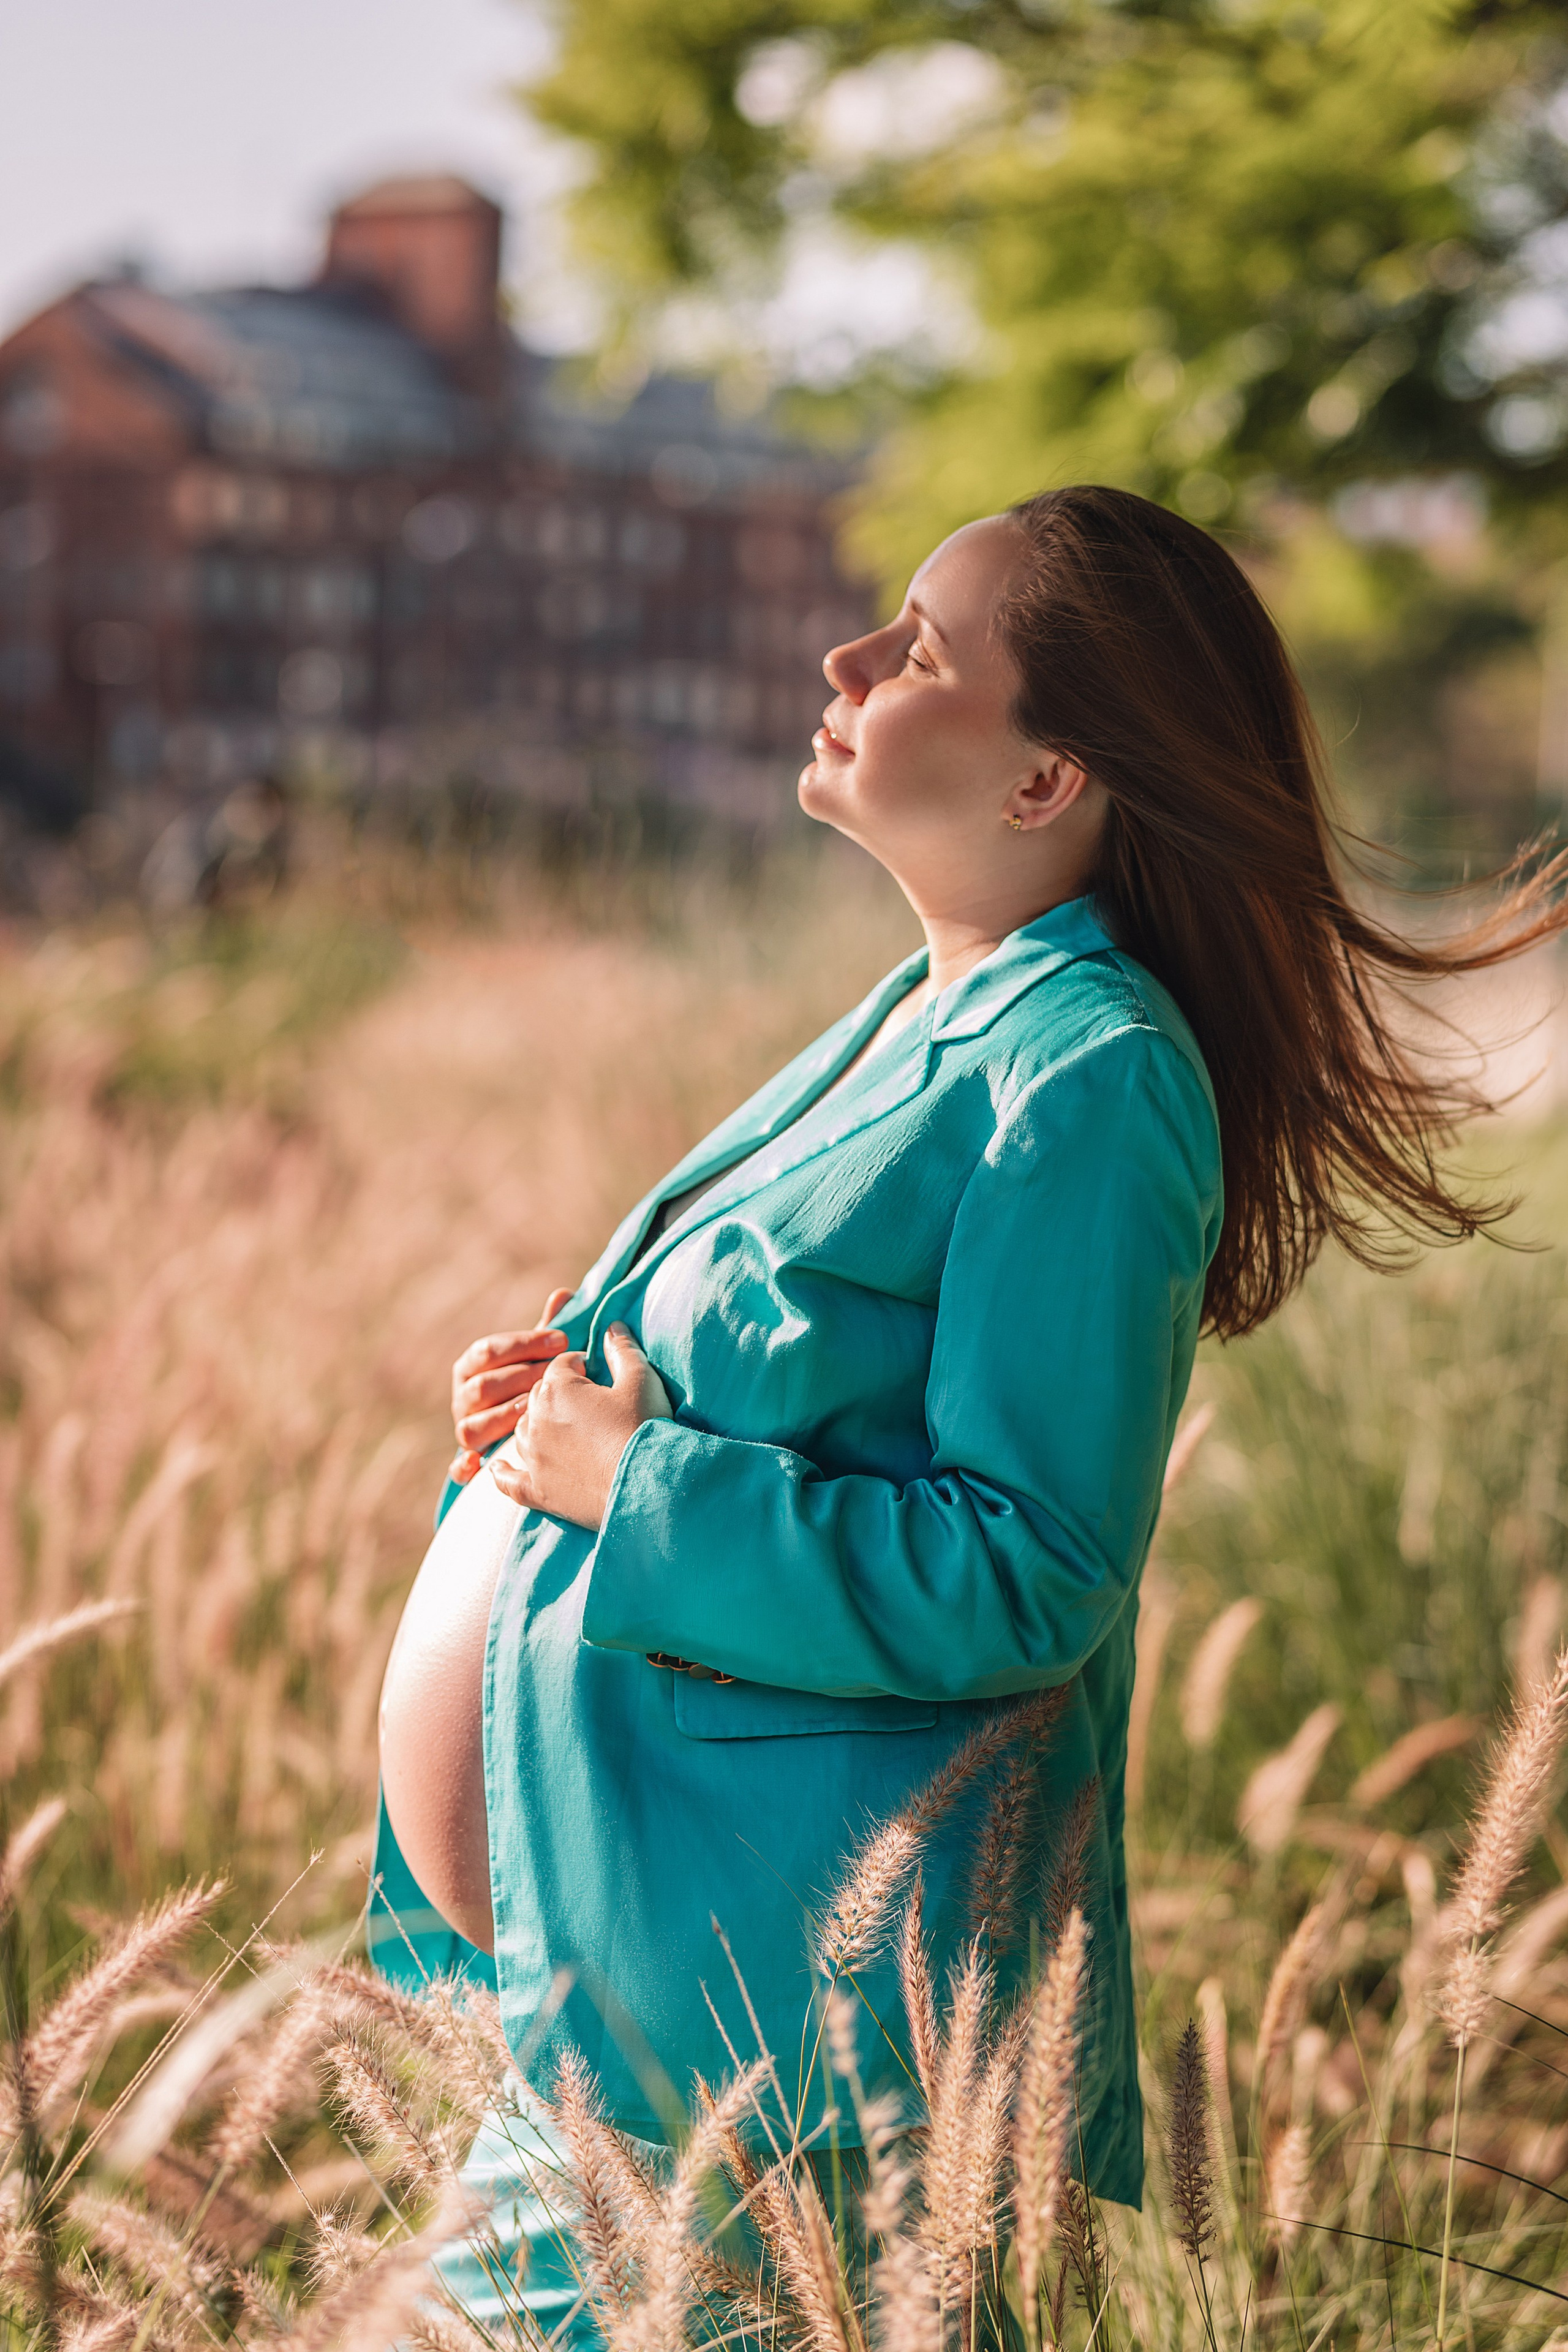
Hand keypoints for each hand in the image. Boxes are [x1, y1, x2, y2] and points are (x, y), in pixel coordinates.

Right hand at [448, 1287, 574, 1484]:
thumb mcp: (538, 1357)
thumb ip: (547, 1330)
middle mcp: (462, 1397)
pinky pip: (460, 1468)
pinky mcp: (468, 1461)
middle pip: (482, 1388)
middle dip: (520, 1380)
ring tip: (538, 1410)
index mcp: (472, 1366)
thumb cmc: (533, 1383)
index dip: (525, 1344)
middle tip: (558, 1377)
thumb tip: (564, 1294)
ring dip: (504, 1418)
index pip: (488, 1350)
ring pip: (472, 1426)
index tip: (563, 1340)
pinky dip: (466, 1467)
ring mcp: (464, 1429)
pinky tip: (481, 1464)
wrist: (529, 1429)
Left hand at [487, 1323, 671, 1529]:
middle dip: (559, 1394)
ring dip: (536, 1425)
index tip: (600, 1375)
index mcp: (557, 1388)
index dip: (582, 1367)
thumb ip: (622, 1350)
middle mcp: (535, 1420)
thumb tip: (612, 1327)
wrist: (647, 1486)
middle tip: (589, 1403)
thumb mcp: (640, 1380)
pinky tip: (496, 1467)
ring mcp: (533, 1458)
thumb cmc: (644, 1428)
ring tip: (558, 1428)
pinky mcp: (536, 1491)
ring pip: (522, 1431)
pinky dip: (501, 1472)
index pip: (562, 1365)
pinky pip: (508, 1480)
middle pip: (538, 1395)